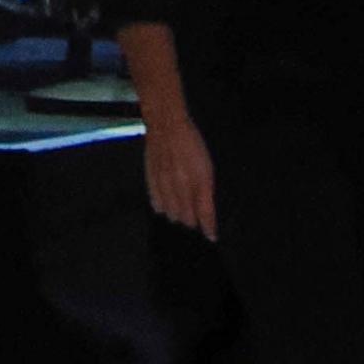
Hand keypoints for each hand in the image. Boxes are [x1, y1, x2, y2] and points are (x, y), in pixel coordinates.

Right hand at [142, 102, 218, 237]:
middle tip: (196, 222)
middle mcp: (181, 186)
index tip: (211, 236)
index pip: (205, 213)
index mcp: (199, 181)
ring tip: (181, 215)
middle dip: (192, 221)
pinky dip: (162, 207)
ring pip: (171, 212)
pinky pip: (156, 202)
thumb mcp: (207, 166)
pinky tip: (165, 208)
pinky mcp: (152, 180)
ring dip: (178, 216)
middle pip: (186, 217)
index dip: (209, 227)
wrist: (167, 126)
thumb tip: (204, 211)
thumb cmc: (192, 144)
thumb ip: (206, 190)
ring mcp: (165, 184)